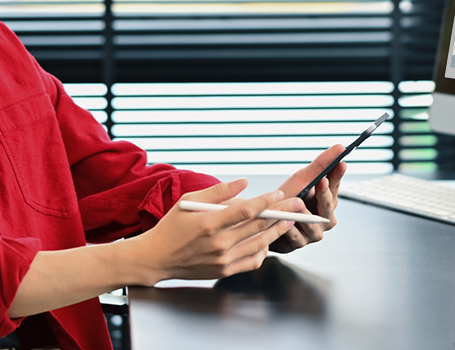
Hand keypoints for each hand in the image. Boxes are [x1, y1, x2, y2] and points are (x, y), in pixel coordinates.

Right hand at [126, 179, 294, 283]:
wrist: (157, 258)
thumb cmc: (171, 227)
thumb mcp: (189, 201)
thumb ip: (218, 191)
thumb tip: (244, 182)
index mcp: (209, 223)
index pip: (246, 210)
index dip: (266, 201)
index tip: (279, 193)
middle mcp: (218, 243)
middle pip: (258, 227)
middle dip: (281, 214)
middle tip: (297, 205)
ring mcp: (222, 260)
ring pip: (259, 244)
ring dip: (277, 232)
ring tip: (289, 221)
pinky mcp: (223, 271)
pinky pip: (252, 261)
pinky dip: (263, 251)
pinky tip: (268, 241)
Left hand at [268, 145, 346, 252]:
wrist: (263, 219)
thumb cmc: (286, 197)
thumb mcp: (302, 179)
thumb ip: (321, 165)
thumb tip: (341, 147)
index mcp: (328, 201)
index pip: (336, 186)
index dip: (338, 175)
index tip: (341, 163)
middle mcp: (324, 219)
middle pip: (328, 207)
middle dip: (324, 194)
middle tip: (321, 180)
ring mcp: (313, 233)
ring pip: (312, 223)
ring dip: (305, 212)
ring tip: (298, 202)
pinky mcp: (299, 243)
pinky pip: (295, 235)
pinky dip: (289, 227)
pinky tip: (284, 221)